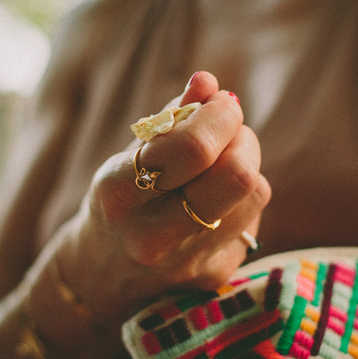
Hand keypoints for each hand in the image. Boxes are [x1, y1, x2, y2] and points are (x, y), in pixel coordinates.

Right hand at [45, 71, 270, 317]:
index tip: (220, 102)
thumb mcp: (128, 155)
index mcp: (118, 195)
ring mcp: (187, 261)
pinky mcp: (216, 275)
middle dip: (241, 136)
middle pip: (236, 174)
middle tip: (227, 127)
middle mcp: (152, 236)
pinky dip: (242, 196)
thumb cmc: (120, 200)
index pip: (192, 148)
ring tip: (218, 163)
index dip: (219, 115)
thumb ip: (169, 118)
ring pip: (254, 191)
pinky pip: (253, 216)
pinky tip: (216, 199)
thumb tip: (208, 83)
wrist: (102, 275)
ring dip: (245, 163)